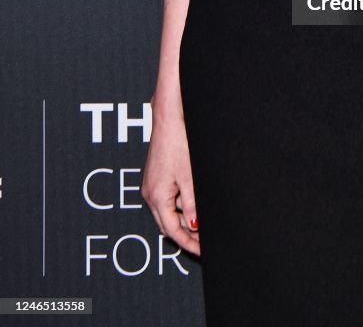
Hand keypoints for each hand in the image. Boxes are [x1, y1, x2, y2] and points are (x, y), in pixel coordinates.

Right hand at [141, 106, 200, 256]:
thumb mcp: (189, 176)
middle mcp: (150, 194)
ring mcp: (151, 186)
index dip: (188, 243)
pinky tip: (193, 203)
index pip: (172, 231)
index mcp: (157, 197)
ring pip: (168, 212)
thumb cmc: (178, 143)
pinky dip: (180, 205)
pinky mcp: (155, 178)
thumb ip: (192, 203)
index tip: (202, 251)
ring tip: (203, 222)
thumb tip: (194, 225)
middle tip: (204, 242)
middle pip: (167, 225)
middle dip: (185, 235)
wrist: (168, 119)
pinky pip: (167, 200)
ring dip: (184, 219)